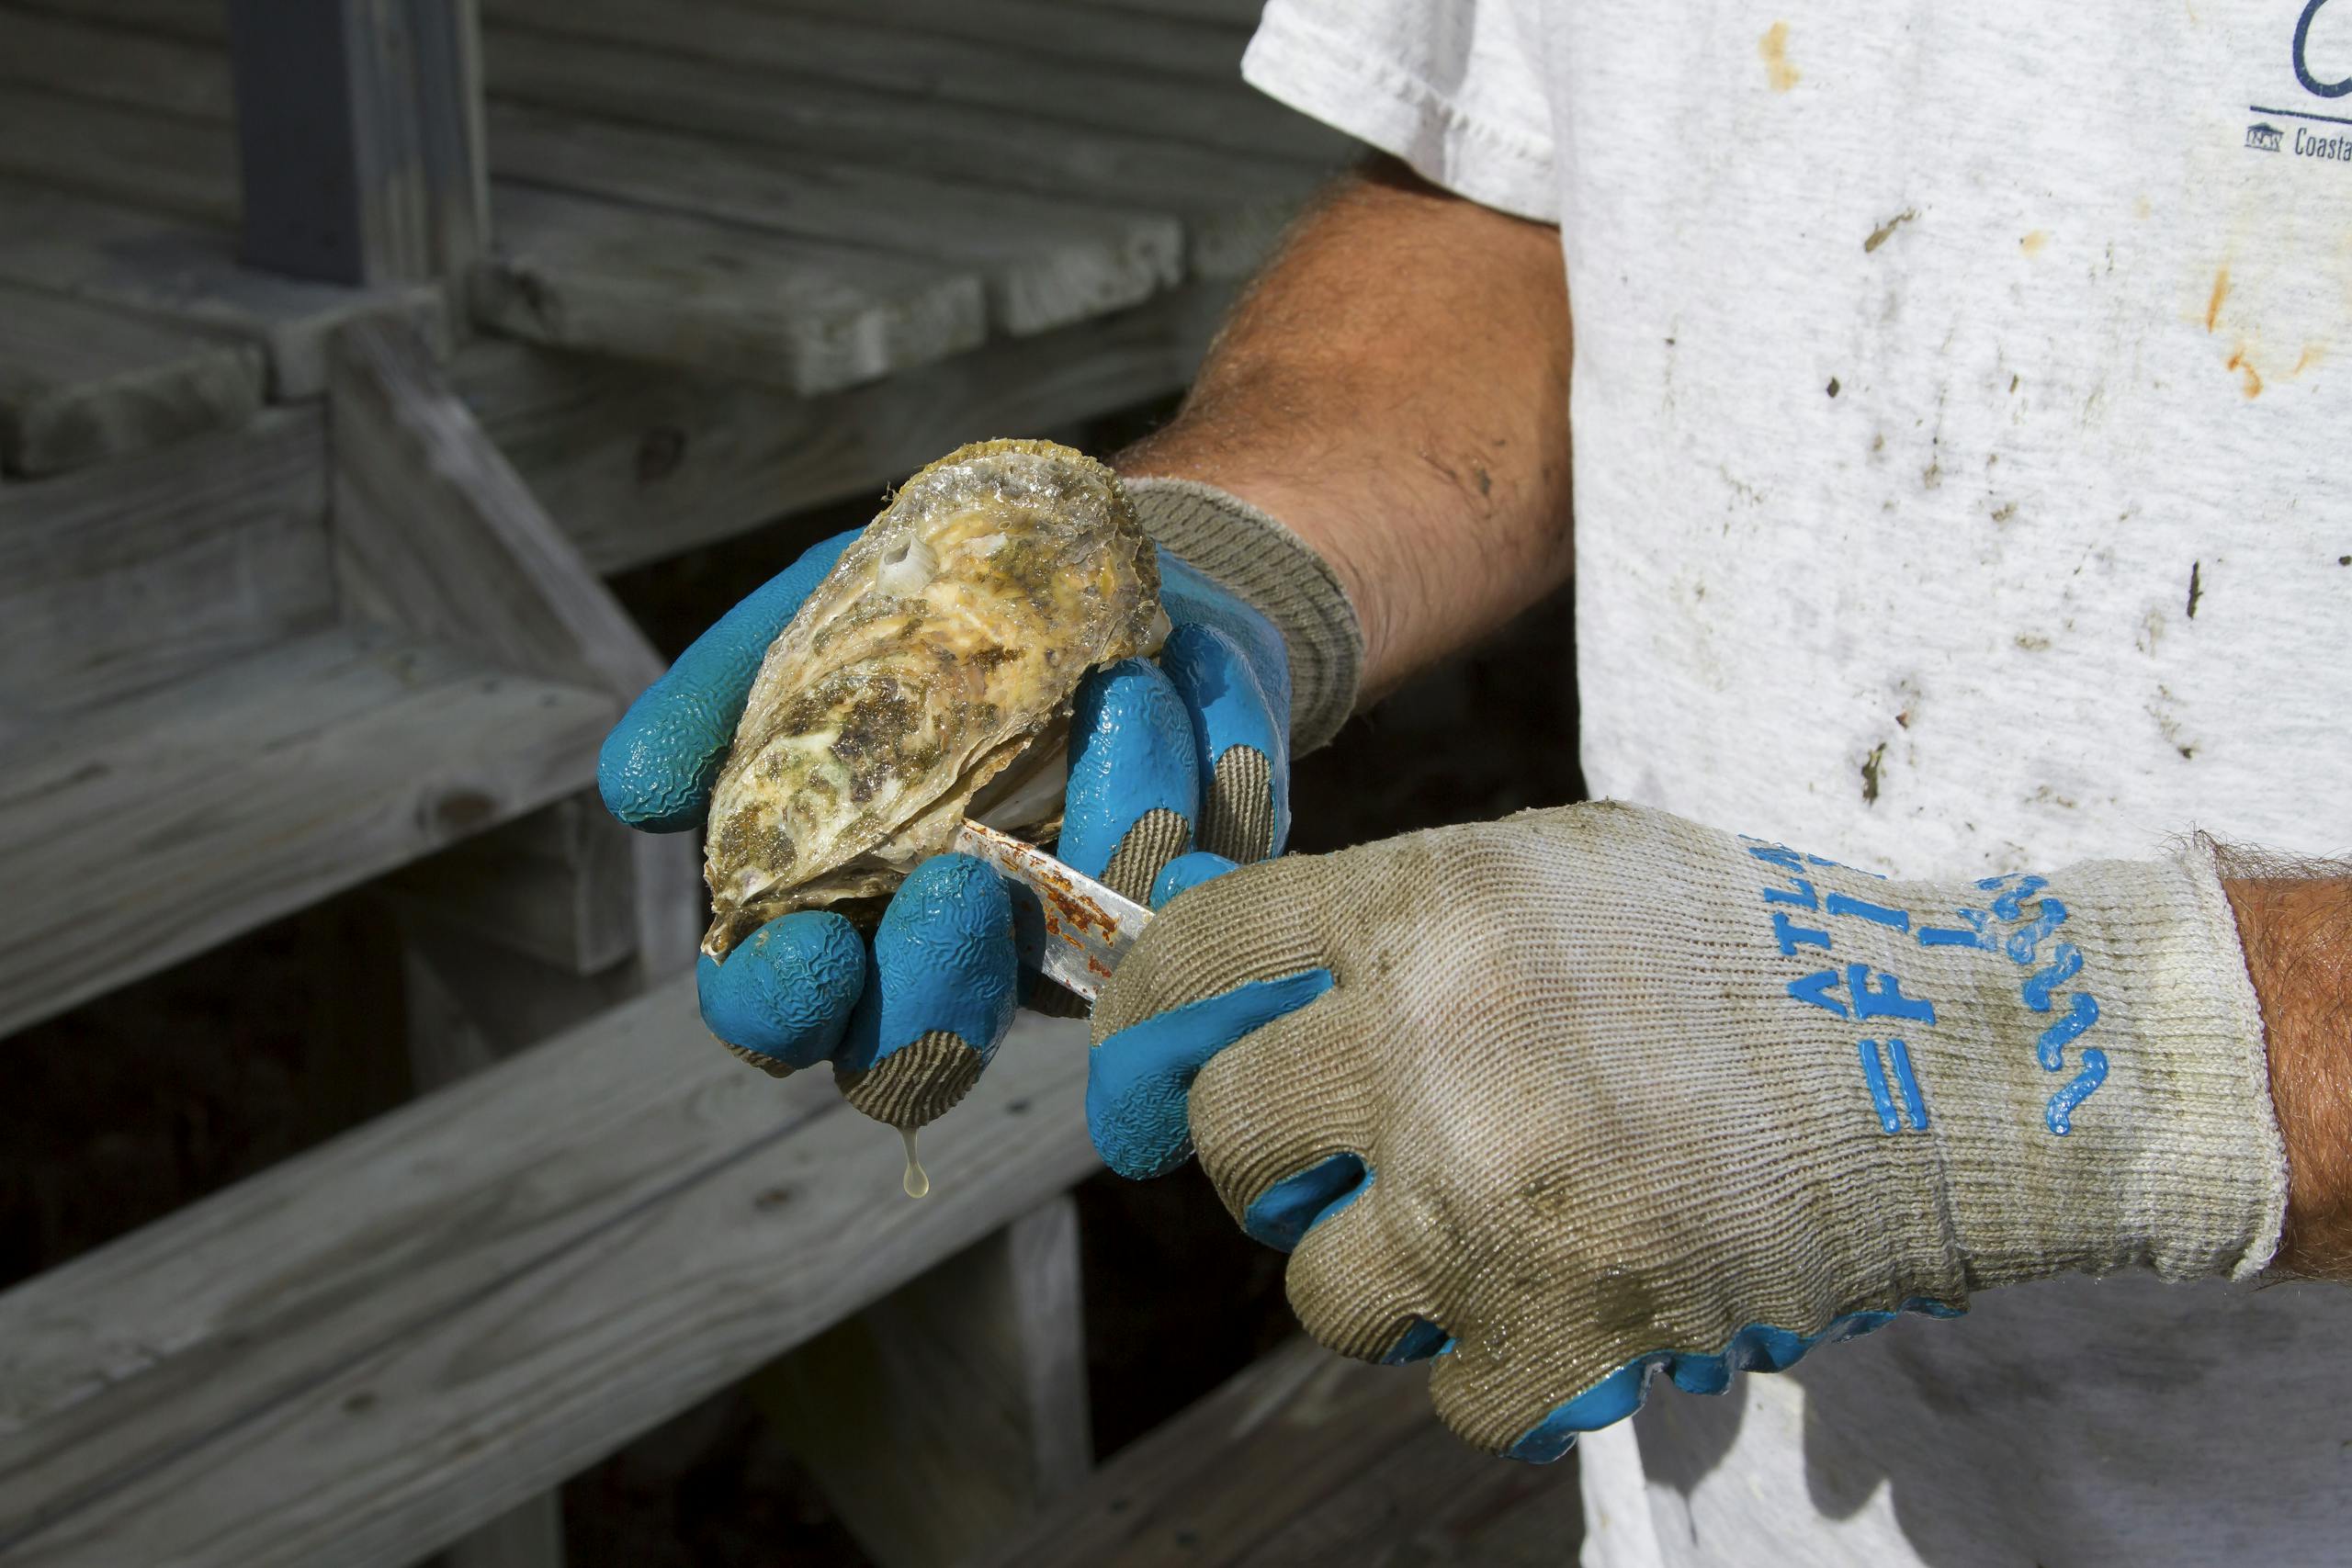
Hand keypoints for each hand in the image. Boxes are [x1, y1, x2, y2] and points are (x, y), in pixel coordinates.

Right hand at [597, 529, 1292, 1126]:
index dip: (782, 1011)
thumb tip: (633, 794)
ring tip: (1115, 698)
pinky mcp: (1190, 900)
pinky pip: (1204, 901)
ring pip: (1082, 983)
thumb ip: (718, 701)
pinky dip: (1198, 799)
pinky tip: (1175, 703)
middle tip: (956, 883)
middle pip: (926, 1054)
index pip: (784, 1014)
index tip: (800, 953)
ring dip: (1099, 849)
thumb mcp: (805, 621)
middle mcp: (951, 954)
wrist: (1104, 563)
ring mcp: (1074, 940)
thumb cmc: (923, 613)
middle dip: (935, 992)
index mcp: (836, 909)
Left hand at [1088, 802, 2284, 1457]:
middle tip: (1328, 1167)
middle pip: (1234, 1140)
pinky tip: (1561, 1300)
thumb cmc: (1752, 951)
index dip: (1142, 1030)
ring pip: (1318, 1288)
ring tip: (1482, 1233)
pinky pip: (1438, 1384)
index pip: (1198, 958)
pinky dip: (1489, 1360)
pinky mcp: (1559, 1322)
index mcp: (1428, 909)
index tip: (1142, 1087)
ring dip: (1381, 1274)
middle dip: (1263, 1166)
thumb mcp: (1562, 869)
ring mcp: (1486, 1195)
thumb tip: (1229, 945)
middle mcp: (1429, 1044)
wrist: (1946, 1067)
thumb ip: (1399, 911)